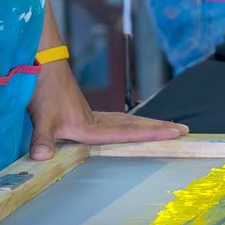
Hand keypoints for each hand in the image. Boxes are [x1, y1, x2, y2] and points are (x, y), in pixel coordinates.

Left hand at [26, 60, 188, 160]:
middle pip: (136, 126)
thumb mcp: (41, 118)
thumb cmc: (43, 91)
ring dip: (148, 126)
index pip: (129, 133)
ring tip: (168, 128)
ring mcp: (94, 117)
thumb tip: (40, 157)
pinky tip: (131, 127)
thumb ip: (42, 139)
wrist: (42, 66)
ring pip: (128, 122)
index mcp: (91, 128)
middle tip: (184, 131)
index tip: (175, 132)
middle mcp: (98, 122)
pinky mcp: (87, 114)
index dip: (153, 134)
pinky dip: (131, 125)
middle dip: (159, 129)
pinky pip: (117, 122)